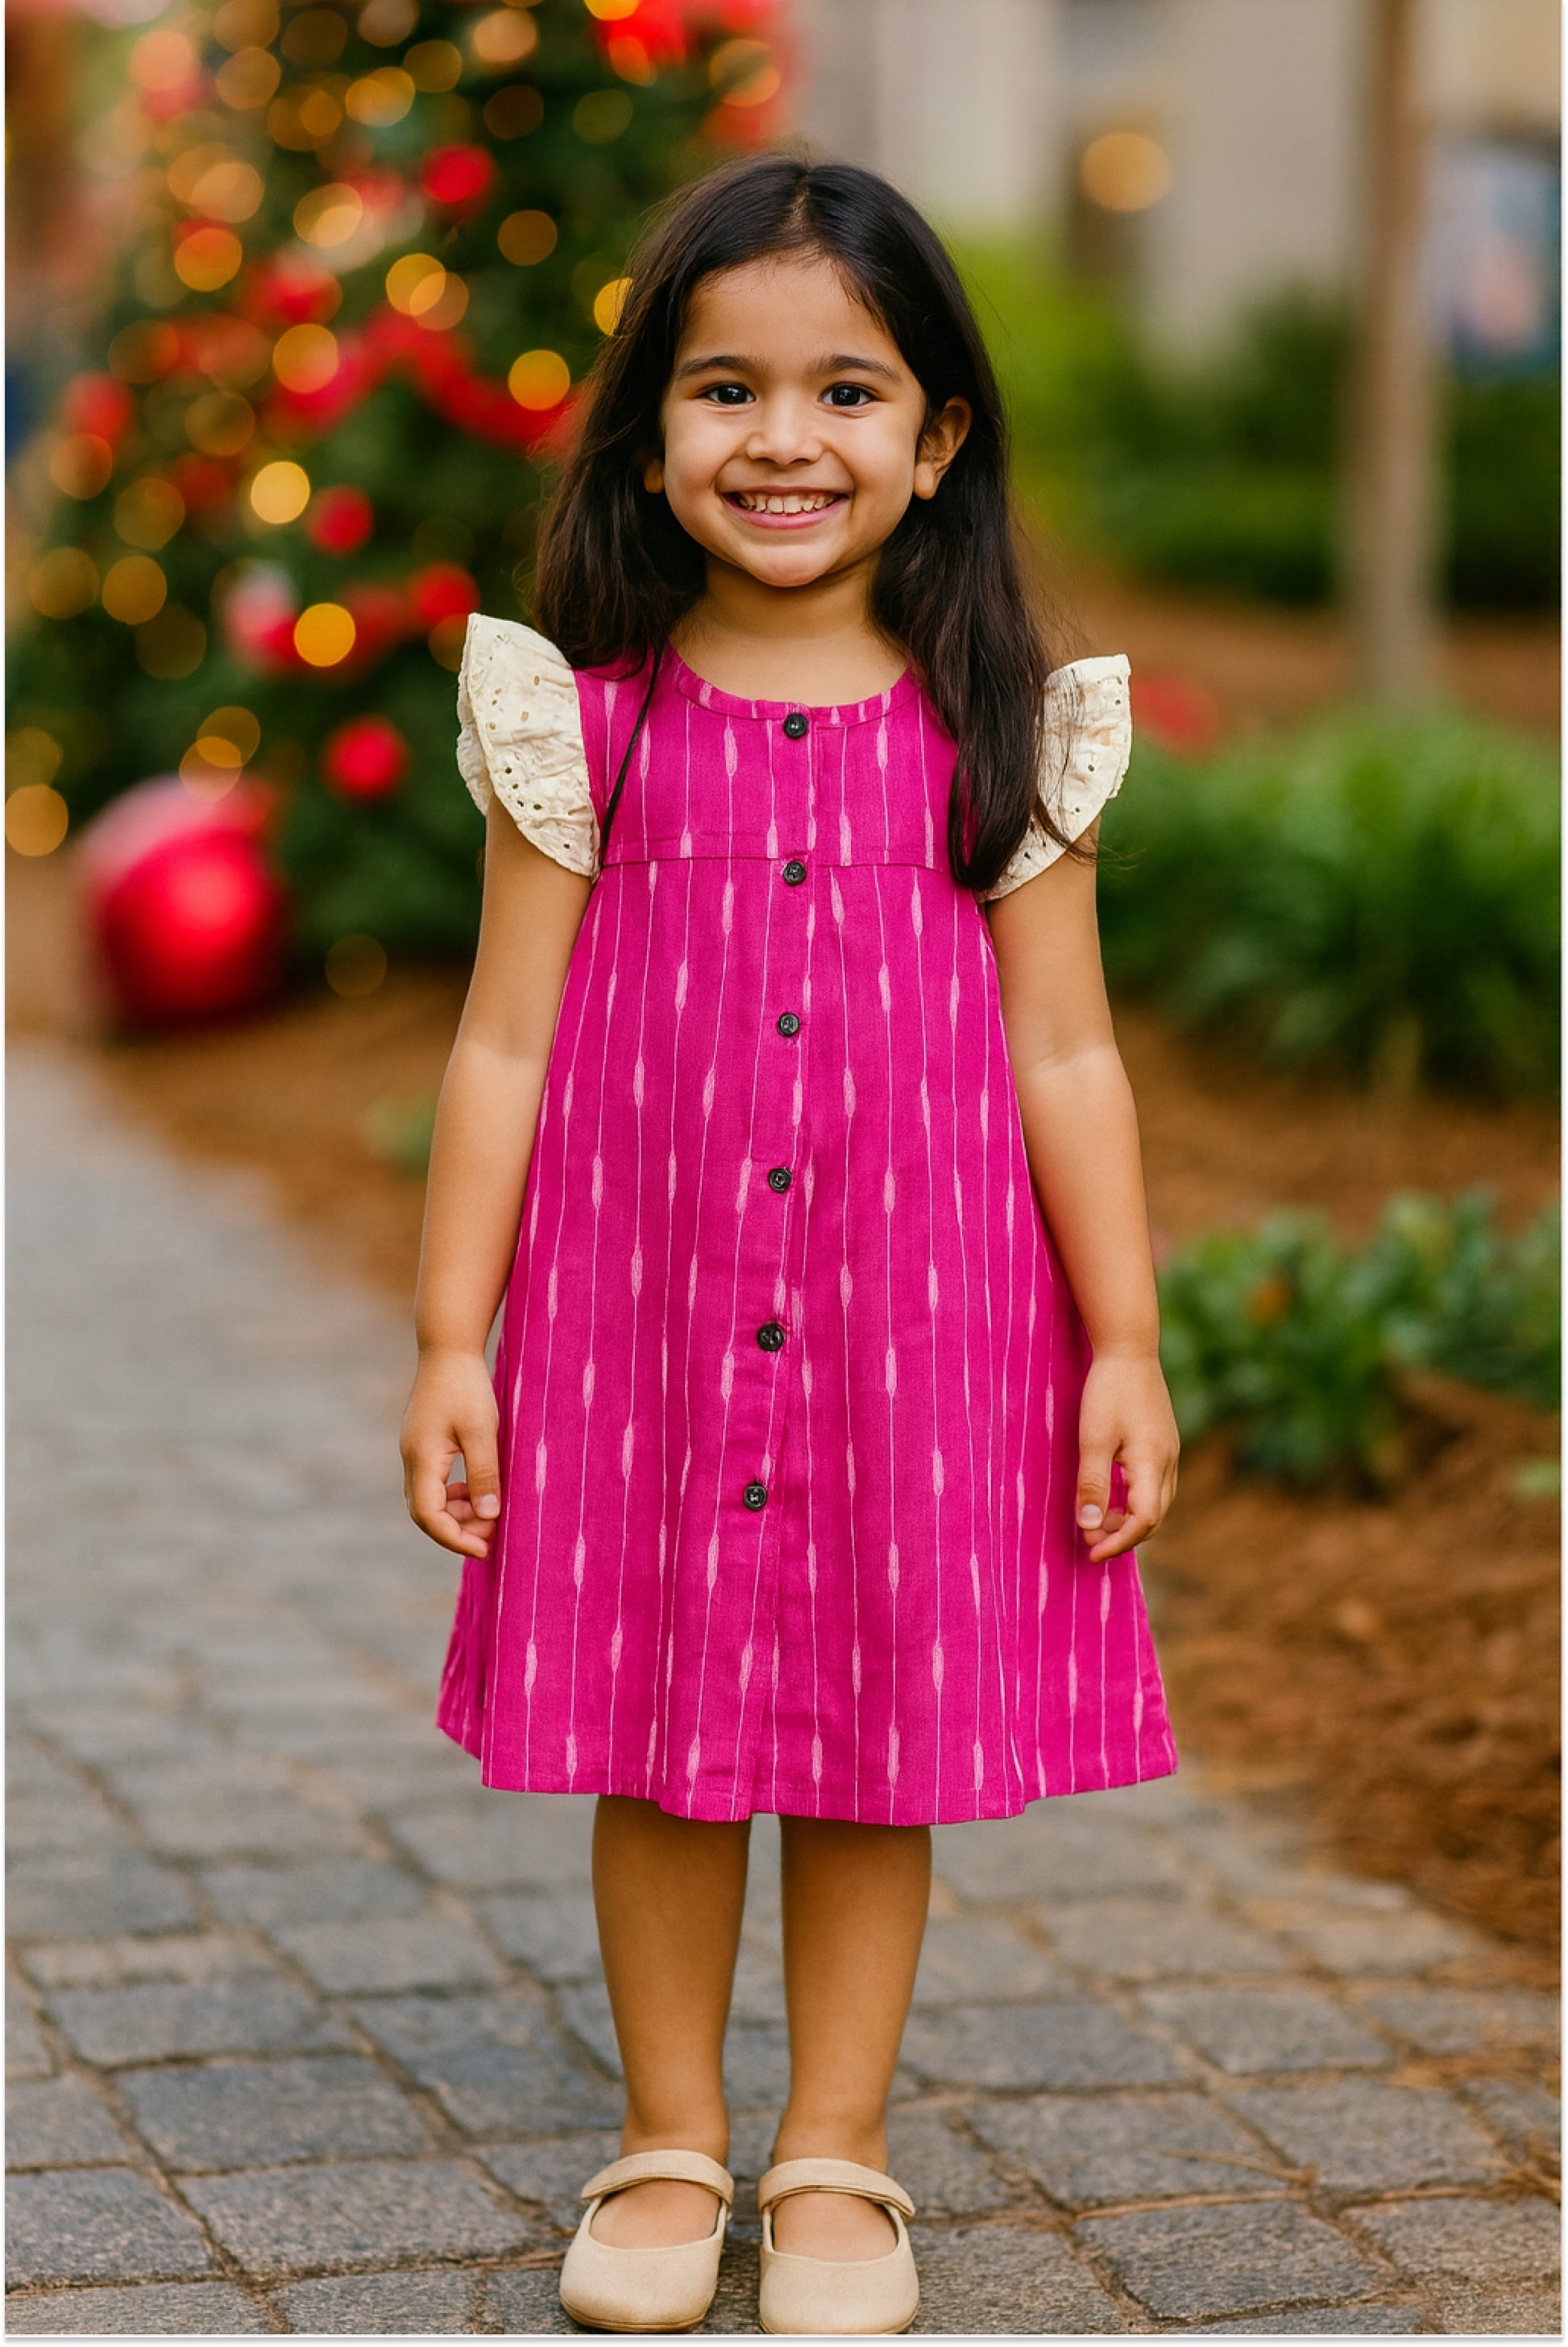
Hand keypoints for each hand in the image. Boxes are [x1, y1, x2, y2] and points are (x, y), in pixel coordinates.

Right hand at [401, 1346, 501, 1558]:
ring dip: (457, 1513)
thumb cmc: (467, 1386)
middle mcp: (411, 1458)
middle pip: (425, 1512)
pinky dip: (455, 1495)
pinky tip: (478, 1490)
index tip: (485, 1549)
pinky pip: (434, 1482)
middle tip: (494, 1534)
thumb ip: (485, 1474)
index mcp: (422, 1458)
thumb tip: (489, 1516)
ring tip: (490, 1513)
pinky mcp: (422, 1444)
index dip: (454, 1538)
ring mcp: (414, 1451)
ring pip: (429, 1499)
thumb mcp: (483, 1430)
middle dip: (458, 1530)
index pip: (428, 1515)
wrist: (447, 1348)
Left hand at [1075, 1350, 1178, 1562]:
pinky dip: (1134, 1501)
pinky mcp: (1164, 1444)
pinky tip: (1111, 1498)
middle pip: (1153, 1518)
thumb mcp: (1093, 1440)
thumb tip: (1089, 1527)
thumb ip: (1093, 1485)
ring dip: (1129, 1520)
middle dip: (1123, 1536)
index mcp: (1153, 1464)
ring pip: (1156, 1503)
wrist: (1129, 1349)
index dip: (1117, 1543)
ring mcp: (1169, 1453)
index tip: (1090, 1553)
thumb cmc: (1108, 1392)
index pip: (1143, 1521)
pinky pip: (1154, 1486)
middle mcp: (1169, 1462)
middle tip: (1089, 1540)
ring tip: (1096, 1522)